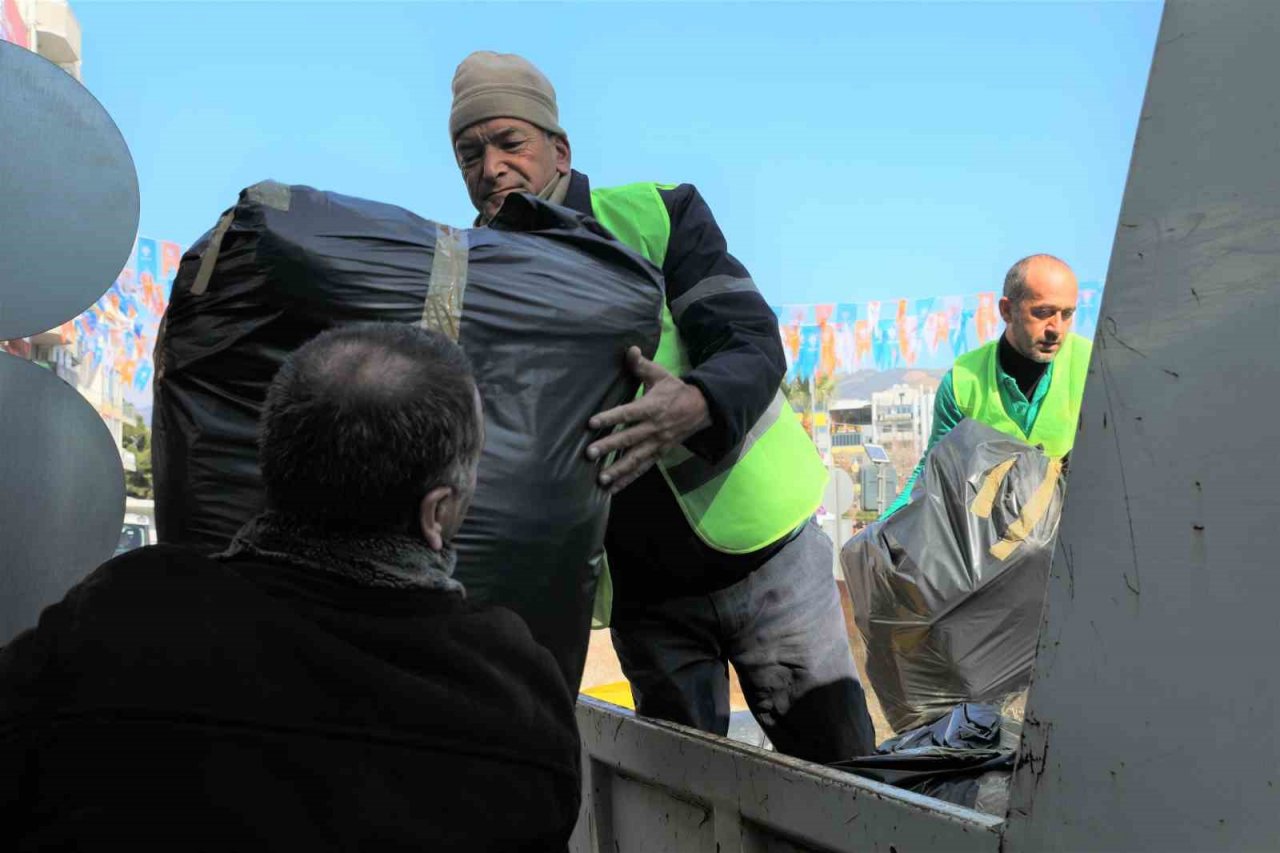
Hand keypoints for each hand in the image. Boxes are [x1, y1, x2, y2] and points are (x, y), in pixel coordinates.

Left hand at [586, 346, 712, 493]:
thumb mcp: (661, 374)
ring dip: (618, 469)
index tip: (591, 423)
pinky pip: (643, 468)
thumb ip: (641, 365)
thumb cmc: (675, 390)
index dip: (610, 417)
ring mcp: (657, 443)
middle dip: (609, 447)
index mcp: (652, 406)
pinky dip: (628, 479)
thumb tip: (629, 349)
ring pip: (636, 458)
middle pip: (629, 438)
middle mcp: (654, 428)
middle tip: (589, 454)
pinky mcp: (660, 454)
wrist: (702, 409)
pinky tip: (613, 488)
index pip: (628, 412)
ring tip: (600, 479)